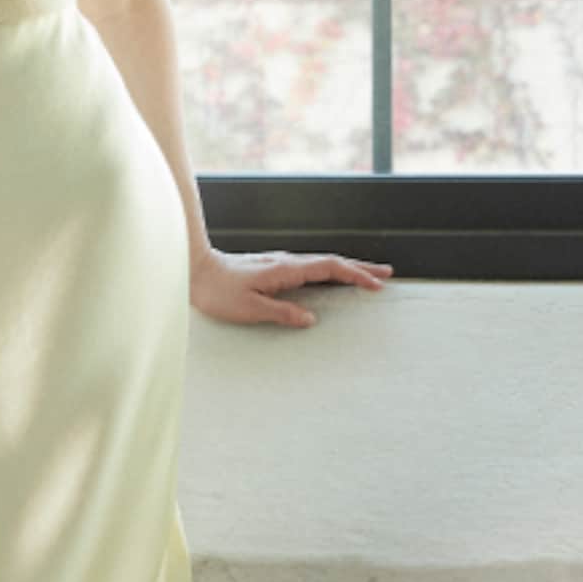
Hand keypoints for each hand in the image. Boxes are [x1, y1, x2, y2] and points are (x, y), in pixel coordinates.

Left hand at [189, 246, 394, 327]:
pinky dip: (330, 272)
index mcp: (286, 270)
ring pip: (322, 264)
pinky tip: (332, 278)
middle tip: (386, 275)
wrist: (195, 271)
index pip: (330, 268)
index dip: (355, 275)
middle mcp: (287, 262)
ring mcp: (281, 264)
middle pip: (332, 262)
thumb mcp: (248, 308)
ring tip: (368, 275)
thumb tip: (311, 319)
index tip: (376, 284)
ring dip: (347, 269)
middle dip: (361, 268)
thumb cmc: (218, 292)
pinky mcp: (274, 268)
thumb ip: (281, 313)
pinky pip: (311, 268)